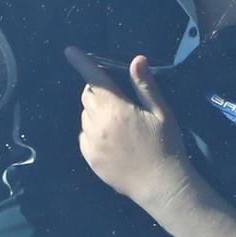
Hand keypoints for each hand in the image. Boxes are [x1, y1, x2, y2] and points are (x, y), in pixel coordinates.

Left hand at [65, 46, 189, 205]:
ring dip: (96, 112)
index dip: (81, 62)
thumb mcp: (161, 113)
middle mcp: (99, 123)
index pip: (95, 79)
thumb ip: (145, 86)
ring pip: (85, 115)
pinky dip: (93, 132)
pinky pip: (84, 135)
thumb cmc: (166, 145)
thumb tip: (137, 59)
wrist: (160, 185)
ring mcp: (91, 142)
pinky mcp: (89, 157)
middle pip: (87, 95)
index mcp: (117, 109)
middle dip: (98, 91)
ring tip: (119, 126)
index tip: (69, 51)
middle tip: (118, 101)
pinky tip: (112, 141)